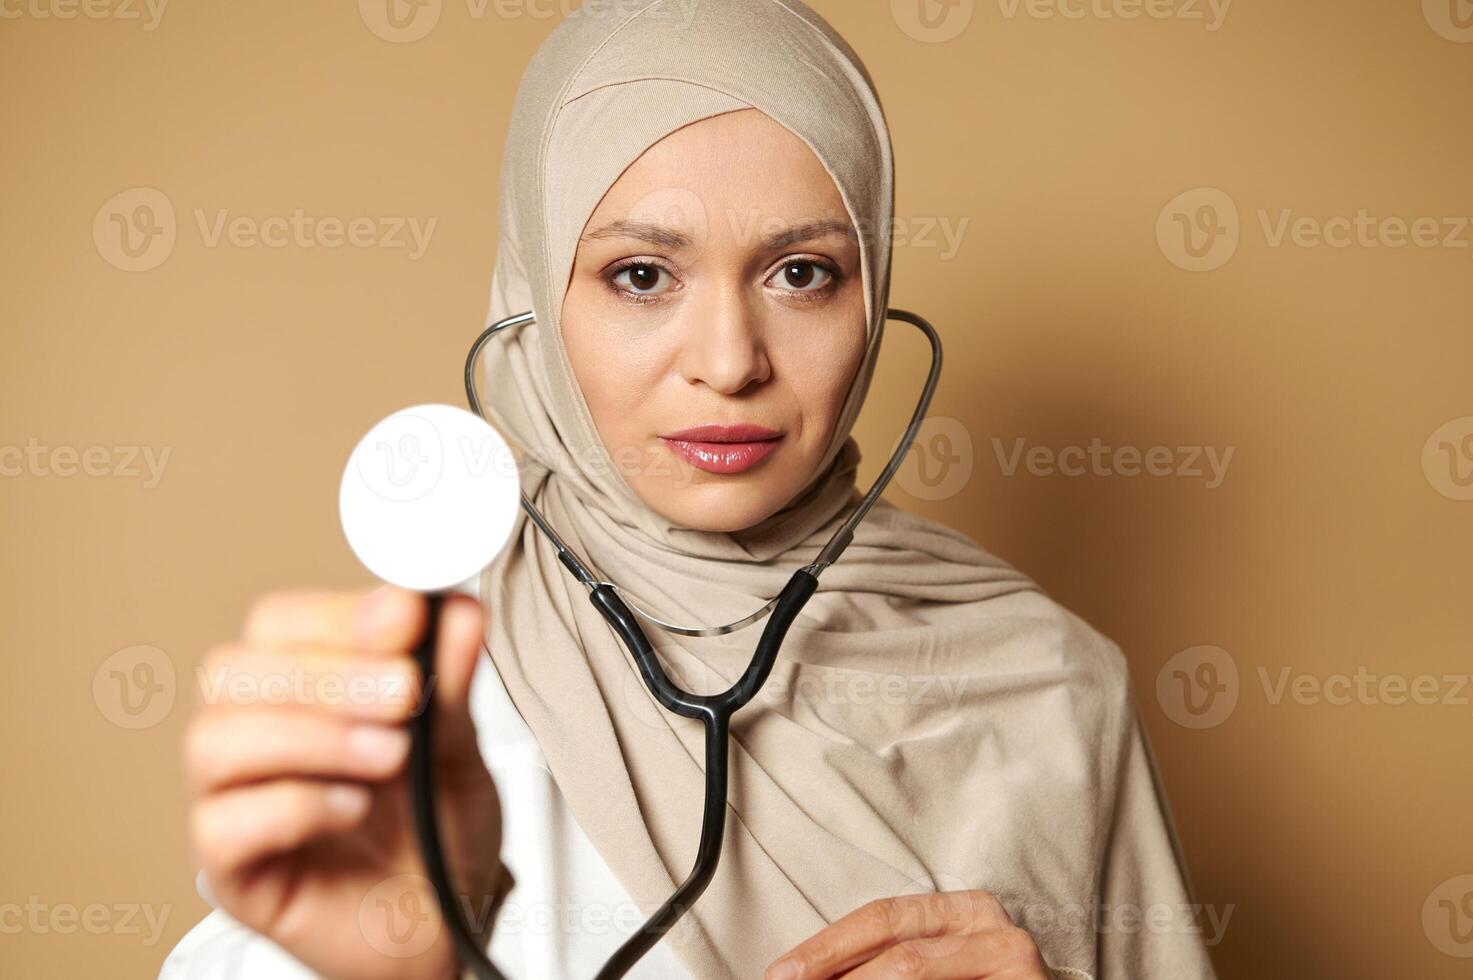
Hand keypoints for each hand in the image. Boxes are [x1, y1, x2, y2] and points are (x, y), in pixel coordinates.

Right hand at [184, 587, 501, 979]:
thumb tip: (457, 611)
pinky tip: (354, 806)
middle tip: (404, 691)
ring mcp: (237, 802)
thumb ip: (450, 683)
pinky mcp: (234, 871)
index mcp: (303, 689)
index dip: (338, 614)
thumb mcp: (459, 748)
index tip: (405, 615)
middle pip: (233, 672)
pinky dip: (294, 804)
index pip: (280, 623)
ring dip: (312, 735)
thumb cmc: (436, 830)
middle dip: (325, 673)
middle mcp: (259, 735)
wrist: (444, 924)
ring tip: (390, 753)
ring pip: (216, 741)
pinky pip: (221, 825)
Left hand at [765, 890, 1052, 979]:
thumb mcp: (933, 968)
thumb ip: (880, 966)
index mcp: (958, 908)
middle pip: (896, 945)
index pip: (880, 918)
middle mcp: (986, 921)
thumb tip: (813, 976)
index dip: (826, 946)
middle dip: (834, 965)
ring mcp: (1010, 953)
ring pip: (914, 969)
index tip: (781, 972)